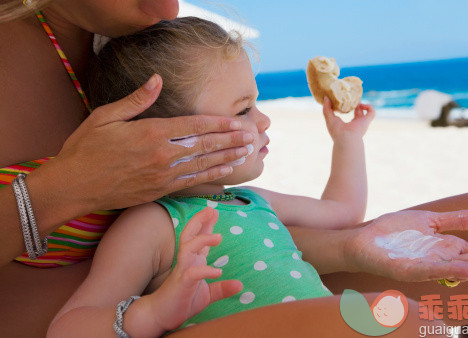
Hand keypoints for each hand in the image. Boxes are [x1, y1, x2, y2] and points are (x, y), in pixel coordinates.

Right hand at [36, 75, 253, 212]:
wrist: (73, 186)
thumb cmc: (86, 149)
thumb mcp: (106, 116)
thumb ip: (137, 99)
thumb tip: (157, 79)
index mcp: (150, 133)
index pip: (194, 126)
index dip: (219, 124)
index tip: (238, 122)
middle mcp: (162, 155)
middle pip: (205, 146)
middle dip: (231, 141)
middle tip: (253, 137)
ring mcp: (163, 175)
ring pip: (203, 165)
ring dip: (228, 158)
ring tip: (248, 153)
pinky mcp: (160, 191)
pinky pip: (192, 183)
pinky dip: (212, 177)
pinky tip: (226, 172)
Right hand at [149, 207, 242, 330]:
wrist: (160, 316)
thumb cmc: (181, 302)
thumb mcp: (207, 295)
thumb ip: (221, 289)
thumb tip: (240, 285)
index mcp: (192, 261)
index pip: (199, 239)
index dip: (206, 225)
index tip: (214, 212)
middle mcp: (186, 262)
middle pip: (190, 235)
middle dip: (199, 221)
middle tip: (211, 209)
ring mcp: (182, 271)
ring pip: (188, 248)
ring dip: (202, 240)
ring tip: (218, 236)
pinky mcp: (181, 284)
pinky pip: (192, 273)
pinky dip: (205, 271)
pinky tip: (217, 272)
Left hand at [322, 97, 374, 138]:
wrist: (345, 138)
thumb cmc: (336, 131)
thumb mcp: (329, 118)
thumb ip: (326, 108)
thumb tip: (326, 98)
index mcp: (348, 125)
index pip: (349, 116)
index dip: (348, 108)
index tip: (345, 101)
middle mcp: (357, 124)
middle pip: (359, 112)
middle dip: (357, 105)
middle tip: (352, 98)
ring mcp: (362, 122)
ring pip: (367, 112)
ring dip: (363, 105)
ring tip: (357, 100)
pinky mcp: (367, 121)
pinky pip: (372, 112)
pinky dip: (369, 106)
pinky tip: (361, 105)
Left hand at [345, 210, 467, 281]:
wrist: (363, 239)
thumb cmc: (393, 231)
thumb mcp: (428, 220)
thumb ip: (456, 220)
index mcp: (444, 246)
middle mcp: (438, 258)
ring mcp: (425, 264)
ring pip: (457, 268)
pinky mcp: (410, 269)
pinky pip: (434, 270)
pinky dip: (453, 270)